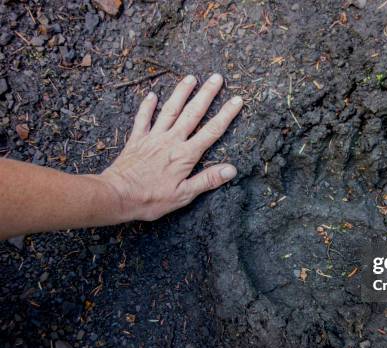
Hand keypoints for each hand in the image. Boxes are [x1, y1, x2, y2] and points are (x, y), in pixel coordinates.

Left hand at [100, 74, 241, 221]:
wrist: (117, 195)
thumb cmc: (151, 199)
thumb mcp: (184, 195)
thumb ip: (207, 180)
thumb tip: (231, 169)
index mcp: (185, 155)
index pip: (211, 131)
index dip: (226, 114)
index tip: (237, 99)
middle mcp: (171, 140)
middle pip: (192, 113)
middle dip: (206, 94)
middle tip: (217, 78)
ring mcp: (153, 137)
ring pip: (170, 110)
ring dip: (181, 92)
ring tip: (191, 77)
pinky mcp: (137, 140)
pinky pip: (143, 118)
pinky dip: (147, 106)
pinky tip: (152, 95)